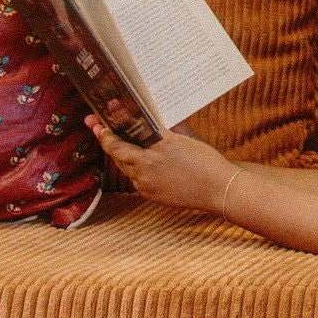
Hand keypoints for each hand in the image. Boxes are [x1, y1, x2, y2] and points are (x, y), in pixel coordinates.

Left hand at [87, 115, 234, 212]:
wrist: (219, 190)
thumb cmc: (207, 162)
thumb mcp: (185, 140)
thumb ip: (165, 132)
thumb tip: (150, 123)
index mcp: (157, 148)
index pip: (120, 141)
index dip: (106, 133)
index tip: (99, 124)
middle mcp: (147, 166)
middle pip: (117, 154)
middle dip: (108, 141)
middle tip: (98, 128)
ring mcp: (146, 183)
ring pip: (125, 167)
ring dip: (122, 155)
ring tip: (121, 143)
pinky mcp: (150, 194)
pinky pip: (136, 179)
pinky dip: (135, 169)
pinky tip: (141, 162)